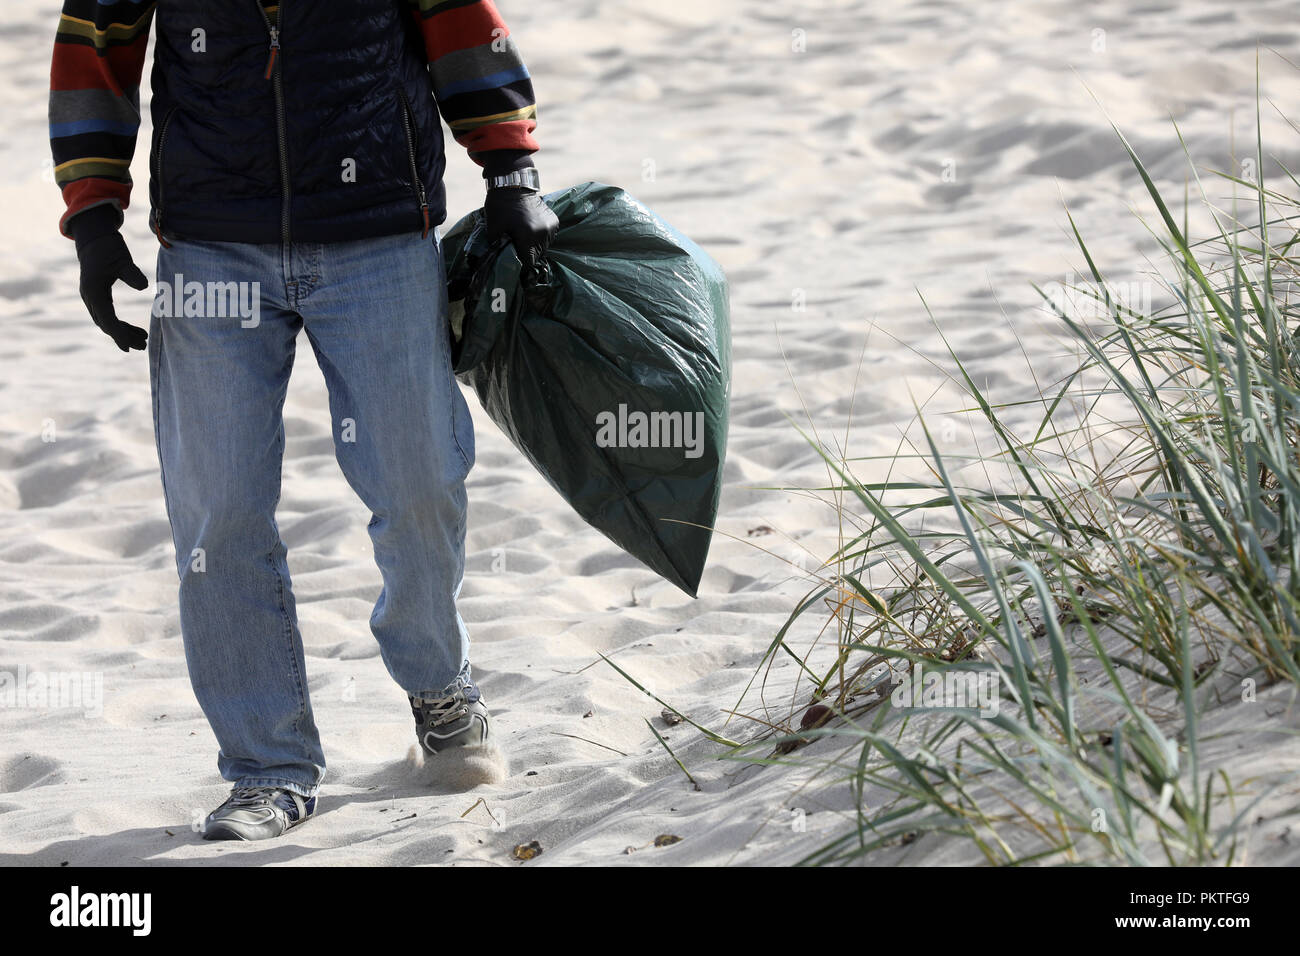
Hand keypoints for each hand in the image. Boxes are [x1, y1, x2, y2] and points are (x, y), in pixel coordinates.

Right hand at [77, 231, 148, 350]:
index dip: (120, 334)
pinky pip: (106, 315)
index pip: (107, 319)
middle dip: (123, 337)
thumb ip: (132, 274)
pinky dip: (119, 323)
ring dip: (122, 332)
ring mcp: (91, 296)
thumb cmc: (109, 248)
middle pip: (106, 324)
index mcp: (94, 291)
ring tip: (142, 338)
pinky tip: (132, 329)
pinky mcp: (96, 294)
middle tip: (143, 346)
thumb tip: (144, 287)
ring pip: (105, 321)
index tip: (134, 345)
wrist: (95, 238)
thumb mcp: (123, 259)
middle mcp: (89, 297)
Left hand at [482, 186, 558, 274]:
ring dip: (534, 247)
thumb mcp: (493, 230)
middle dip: (526, 255)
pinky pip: (548, 238)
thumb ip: (498, 249)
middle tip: (516, 248)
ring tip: (523, 238)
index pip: (528, 262)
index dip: (520, 264)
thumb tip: (502, 264)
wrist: (512, 184)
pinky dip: (540, 237)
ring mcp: (550, 227)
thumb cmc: (499, 207)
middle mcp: (543, 233)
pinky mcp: (554, 221)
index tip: (514, 262)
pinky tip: (531, 230)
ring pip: (543, 247)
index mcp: (528, 236)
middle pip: (537, 256)